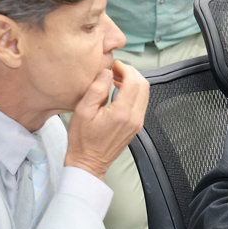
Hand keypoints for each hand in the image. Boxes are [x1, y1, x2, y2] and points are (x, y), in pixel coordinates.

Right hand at [64, 60, 148, 178]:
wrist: (89, 163)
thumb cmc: (82, 140)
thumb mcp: (82, 111)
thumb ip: (96, 89)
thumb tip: (106, 72)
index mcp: (122, 113)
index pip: (134, 81)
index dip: (125, 68)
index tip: (114, 65)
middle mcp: (135, 118)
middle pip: (144, 85)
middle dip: (131, 73)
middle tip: (115, 70)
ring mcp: (138, 123)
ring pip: (145, 93)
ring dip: (133, 82)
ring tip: (115, 79)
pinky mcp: (136, 126)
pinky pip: (141, 103)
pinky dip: (134, 92)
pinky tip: (119, 91)